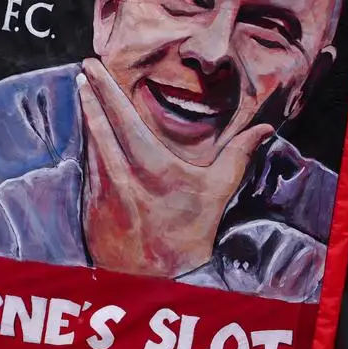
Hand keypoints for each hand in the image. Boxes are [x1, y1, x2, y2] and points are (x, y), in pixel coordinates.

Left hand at [77, 58, 272, 277]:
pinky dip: (87, 145)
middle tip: (83, 69)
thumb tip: (264, 126)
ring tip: (83, 91)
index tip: (92, 67)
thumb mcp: (216, 194)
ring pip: (89, 143)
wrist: (154, 281)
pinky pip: (87, 165)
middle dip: (89, 93)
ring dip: (86, 116)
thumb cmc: (188, 236)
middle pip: (97, 123)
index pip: (122, 117)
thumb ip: (238, 156)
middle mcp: (119, 173)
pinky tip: (86, 132)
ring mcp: (100, 189)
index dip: (105, 89)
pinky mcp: (89, 204)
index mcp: (150, 166)